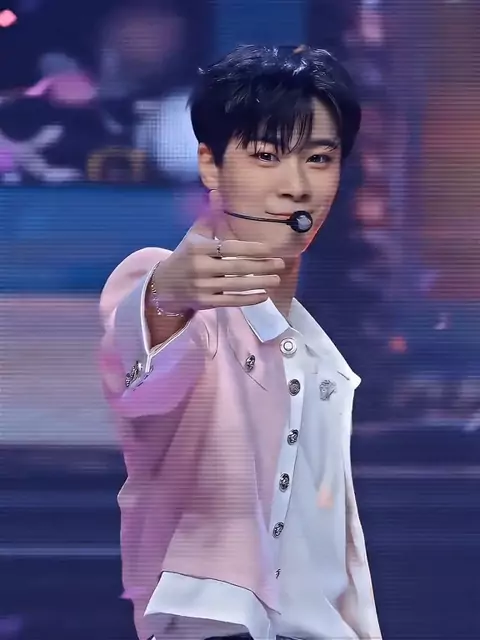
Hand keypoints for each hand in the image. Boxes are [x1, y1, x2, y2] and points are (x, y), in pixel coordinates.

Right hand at [153, 195, 284, 311]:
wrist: (165, 285)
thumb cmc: (185, 256)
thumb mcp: (193, 236)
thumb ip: (208, 216)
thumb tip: (216, 192)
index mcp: (198, 248)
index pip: (229, 248)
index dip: (250, 249)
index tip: (269, 249)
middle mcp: (200, 267)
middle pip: (236, 267)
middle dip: (261, 266)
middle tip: (281, 264)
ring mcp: (202, 287)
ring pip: (236, 285)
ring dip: (259, 283)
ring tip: (277, 279)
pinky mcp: (205, 303)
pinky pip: (231, 301)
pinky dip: (248, 300)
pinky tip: (263, 296)